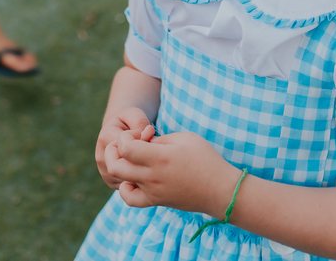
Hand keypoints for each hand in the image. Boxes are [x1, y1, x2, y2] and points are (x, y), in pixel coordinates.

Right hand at [95, 107, 153, 187]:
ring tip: (149, 159)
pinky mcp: (112, 183)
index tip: (150, 136)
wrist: (120, 131)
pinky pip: (129, 187)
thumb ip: (140, 121)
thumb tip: (147, 134)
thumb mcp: (135, 114)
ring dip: (142, 172)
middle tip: (152, 151)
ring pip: (128, 179)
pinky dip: (139, 181)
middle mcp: (101, 158)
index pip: (128, 148)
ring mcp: (105, 172)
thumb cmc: (130, 121)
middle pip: (128, 167)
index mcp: (105, 138)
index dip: (144, 144)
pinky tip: (146, 170)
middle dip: (143, 161)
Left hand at [105, 130, 241, 214]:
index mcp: (159, 157)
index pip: (124, 147)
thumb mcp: (185, 138)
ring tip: (133, 160)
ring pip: (120, 181)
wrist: (221, 191)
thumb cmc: (206, 159)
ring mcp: (152, 192)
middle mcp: (152, 177)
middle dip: (115, 150)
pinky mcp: (156, 201)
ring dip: (120, 166)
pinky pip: (130, 199)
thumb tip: (142, 141)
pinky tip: (135, 178)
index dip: (126, 136)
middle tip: (129, 144)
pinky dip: (126, 188)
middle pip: (115, 165)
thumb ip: (159, 138)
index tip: (141, 134)